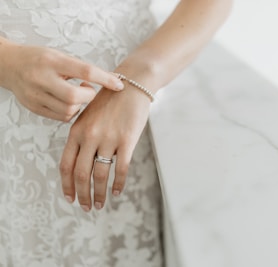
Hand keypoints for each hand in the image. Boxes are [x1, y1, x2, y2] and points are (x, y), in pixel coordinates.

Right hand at [0, 42, 123, 120]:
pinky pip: (61, 117)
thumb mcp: (60, 56)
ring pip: (68, 111)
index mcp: (52, 61)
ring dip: (79, 106)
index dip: (105, 79)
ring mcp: (35, 95)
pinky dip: (70, 112)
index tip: (119, 85)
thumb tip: (111, 81)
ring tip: (76, 94)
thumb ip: (81, 69)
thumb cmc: (41, 59)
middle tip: (87, 90)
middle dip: (88, 96)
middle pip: (74, 97)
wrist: (10, 65)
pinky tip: (68, 102)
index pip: (85, 71)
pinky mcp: (34, 107)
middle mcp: (42, 78)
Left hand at [59, 79, 150, 210]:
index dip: (66, 185)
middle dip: (82, 195)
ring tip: (101, 204)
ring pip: (100, 174)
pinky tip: (118, 191)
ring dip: (100, 193)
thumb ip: (81, 136)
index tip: (69, 198)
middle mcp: (89, 136)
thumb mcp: (88, 115)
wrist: (131, 85)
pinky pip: (121, 168)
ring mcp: (108, 138)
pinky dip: (118, 183)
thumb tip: (79, 162)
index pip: (66, 164)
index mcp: (76, 131)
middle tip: (86, 207)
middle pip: (81, 174)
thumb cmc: (110, 101)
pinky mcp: (127, 140)